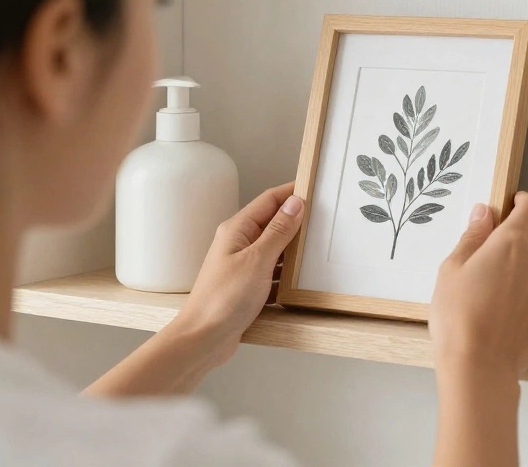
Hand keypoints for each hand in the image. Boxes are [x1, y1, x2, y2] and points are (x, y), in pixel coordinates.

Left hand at [171, 182, 303, 366]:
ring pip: (274, 248)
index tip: (315, 187)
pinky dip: (286, 272)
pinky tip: (300, 277)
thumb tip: (295, 203)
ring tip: (317, 247)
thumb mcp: (257, 260)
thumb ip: (278, 231)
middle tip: (323, 218)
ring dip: (293, 248)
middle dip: (297, 220)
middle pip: (273, 222)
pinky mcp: (247, 285)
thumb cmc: (223, 299)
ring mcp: (242, 265)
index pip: (269, 200)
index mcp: (237, 229)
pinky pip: (272, 271)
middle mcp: (238, 243)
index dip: (292, 192)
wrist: (203, 339)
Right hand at [430, 192, 527, 380]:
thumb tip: (483, 212)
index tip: (515, 204)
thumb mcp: (451, 269)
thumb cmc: (458, 317)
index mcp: (511, 242)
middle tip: (505, 248)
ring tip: (506, 284)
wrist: (479, 366)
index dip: (526, 201)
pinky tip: (513, 308)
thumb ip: (472, 236)